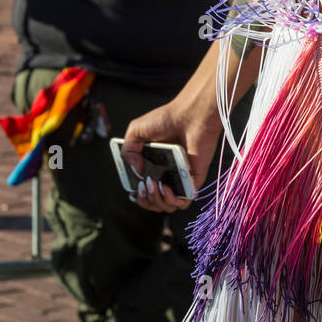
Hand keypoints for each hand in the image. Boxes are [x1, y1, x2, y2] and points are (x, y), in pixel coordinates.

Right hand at [123, 100, 222, 215]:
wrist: (190, 115)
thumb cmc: (166, 119)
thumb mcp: (136, 130)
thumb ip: (128, 150)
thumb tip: (137, 172)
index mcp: (152, 166)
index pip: (143, 191)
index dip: (137, 196)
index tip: (133, 191)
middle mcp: (165, 175)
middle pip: (152, 202)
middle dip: (144, 200)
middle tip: (143, 185)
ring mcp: (179, 179)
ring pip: (166, 206)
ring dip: (155, 201)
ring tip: (154, 184)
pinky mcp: (193, 181)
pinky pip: (183, 203)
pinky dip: (171, 200)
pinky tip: (165, 187)